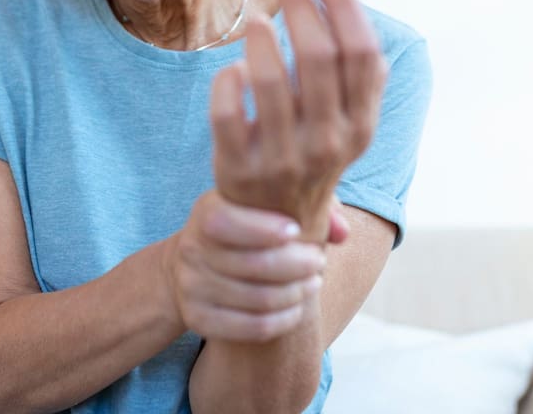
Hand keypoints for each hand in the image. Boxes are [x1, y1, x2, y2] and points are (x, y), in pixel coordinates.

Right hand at [164, 190, 328, 342]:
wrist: (193, 265)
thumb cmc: (244, 227)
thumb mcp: (262, 206)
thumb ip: (308, 205)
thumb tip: (341, 232)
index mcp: (205, 213)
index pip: (227, 222)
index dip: (265, 229)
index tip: (297, 230)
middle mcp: (191, 250)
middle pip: (253, 265)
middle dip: (297, 264)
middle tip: (318, 261)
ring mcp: (192, 287)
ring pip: (259, 299)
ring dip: (296, 293)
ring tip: (313, 282)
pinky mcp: (198, 319)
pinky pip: (253, 326)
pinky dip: (284, 320)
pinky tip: (298, 308)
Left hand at [211, 0, 386, 240]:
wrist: (275, 230)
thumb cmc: (312, 158)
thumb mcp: (348, 127)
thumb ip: (357, 78)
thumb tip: (350, 10)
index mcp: (360, 126)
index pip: (362, 54)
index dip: (345, 6)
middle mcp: (328, 142)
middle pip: (319, 57)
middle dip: (301, 7)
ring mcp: (283, 157)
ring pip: (271, 81)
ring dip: (262, 38)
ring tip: (257, 17)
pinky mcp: (239, 167)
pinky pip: (228, 112)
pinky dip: (228, 80)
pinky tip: (233, 66)